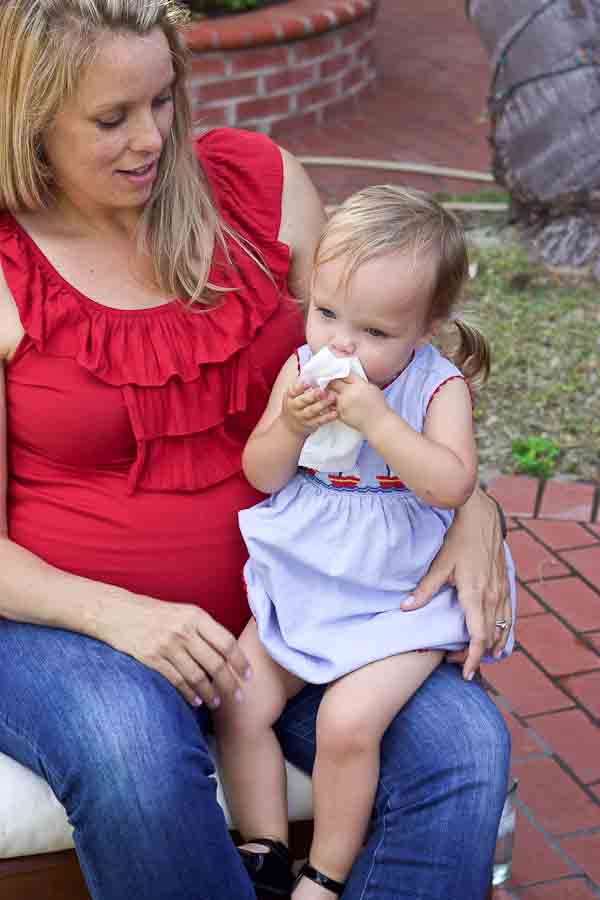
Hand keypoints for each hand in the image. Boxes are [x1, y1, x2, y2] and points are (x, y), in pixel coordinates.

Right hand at [98, 594, 251, 708]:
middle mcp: (184, 631)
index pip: (226, 642)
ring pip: (197, 676)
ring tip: (217, 702)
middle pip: (215, 663)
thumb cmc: (156, 613)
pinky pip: (177, 681)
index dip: (240, 661)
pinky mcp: (152, 659)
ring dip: (210, 693)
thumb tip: (227, 652)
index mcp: (196, 616)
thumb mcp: (184, 612)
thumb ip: (204, 629)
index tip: (248, 675)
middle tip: (238, 697)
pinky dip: (189, 694)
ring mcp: (167, 646)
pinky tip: (196, 701)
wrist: (118, 613)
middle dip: (229, 683)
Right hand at [281, 379, 336, 435]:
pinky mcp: (310, 424)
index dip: (301, 386)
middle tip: (323, 391)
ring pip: (312, 411)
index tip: (309, 382)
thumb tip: (313, 372)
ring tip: (332, 398)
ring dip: (323, 405)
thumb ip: (301, 385)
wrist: (290, 426)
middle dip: (313, 396)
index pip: (294, 390)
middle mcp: (294, 407)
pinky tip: (335, 413)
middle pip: (302, 401)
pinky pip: (319, 421)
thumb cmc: (295, 405)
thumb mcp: (293, 395)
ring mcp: (302, 416)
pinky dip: (327, 417)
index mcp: (290, 396)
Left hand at [329, 375, 386, 432]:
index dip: (341, 374)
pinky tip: (333, 403)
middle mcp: (348, 394)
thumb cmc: (378, 405)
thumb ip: (359, 381)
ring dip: (329, 393)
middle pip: (333, 383)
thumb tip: (349, 377)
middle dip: (332, 382)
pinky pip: (331, 406)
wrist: (377, 423)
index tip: (339, 375)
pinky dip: (331, 404)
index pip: (344, 375)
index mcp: (357, 385)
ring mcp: (342, 405)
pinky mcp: (339, 414)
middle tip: (331, 382)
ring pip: (329, 395)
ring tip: (331, 393)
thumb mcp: (372, 388)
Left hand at [401, 489, 510, 680]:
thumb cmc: (459, 540)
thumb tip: (405, 608)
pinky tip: (494, 639)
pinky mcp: (506, 586)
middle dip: (476, 655)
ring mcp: (502, 592)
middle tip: (456, 663)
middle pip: (490, 638)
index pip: (479, 636)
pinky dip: (502, 632)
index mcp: (476, 594)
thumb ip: (425, 590)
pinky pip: (509, 617)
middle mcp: (493, 596)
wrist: (482, 518)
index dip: (473, 658)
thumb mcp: (440, 564)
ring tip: (475, 657)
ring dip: (492, 646)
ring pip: (503, 629)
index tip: (465, 673)